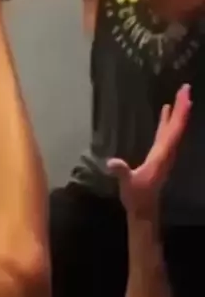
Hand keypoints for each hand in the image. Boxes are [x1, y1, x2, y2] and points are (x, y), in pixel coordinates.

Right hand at [108, 84, 191, 215]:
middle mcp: (167, 151)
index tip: (185, 97)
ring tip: (181, 95)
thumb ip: (121, 172)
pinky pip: (166, 133)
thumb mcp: (127, 183)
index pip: (174, 130)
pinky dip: (168, 120)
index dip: (180, 114)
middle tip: (186, 87)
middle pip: (178, 126)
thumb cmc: (136, 196)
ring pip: (174, 128)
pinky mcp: (159, 154)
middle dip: (182, 107)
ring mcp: (164, 152)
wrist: (143, 209)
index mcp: (162, 155)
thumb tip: (112, 162)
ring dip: (178, 112)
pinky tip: (166, 110)